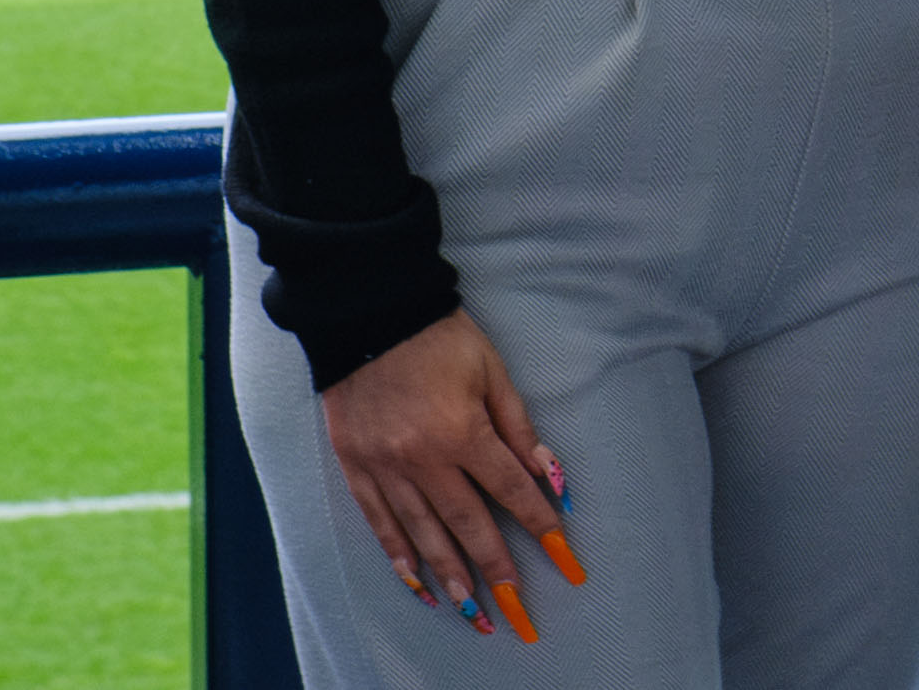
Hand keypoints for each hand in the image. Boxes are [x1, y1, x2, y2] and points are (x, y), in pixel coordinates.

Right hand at [321, 308, 586, 638]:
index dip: (540, 525)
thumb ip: (517, 426)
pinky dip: (397, 552)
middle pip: (467, 524)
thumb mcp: (490, 371)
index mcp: (462, 430)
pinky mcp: (355, 464)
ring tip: (471, 607)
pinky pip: (378, 519)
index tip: (563, 557)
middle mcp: (422, 457)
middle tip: (516, 606)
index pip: (510, 490)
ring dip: (449, 573)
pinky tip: (415, 578)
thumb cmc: (438, 336)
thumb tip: (548, 474)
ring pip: (422, 532)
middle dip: (496, 568)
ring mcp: (384, 464)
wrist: (368, 311)